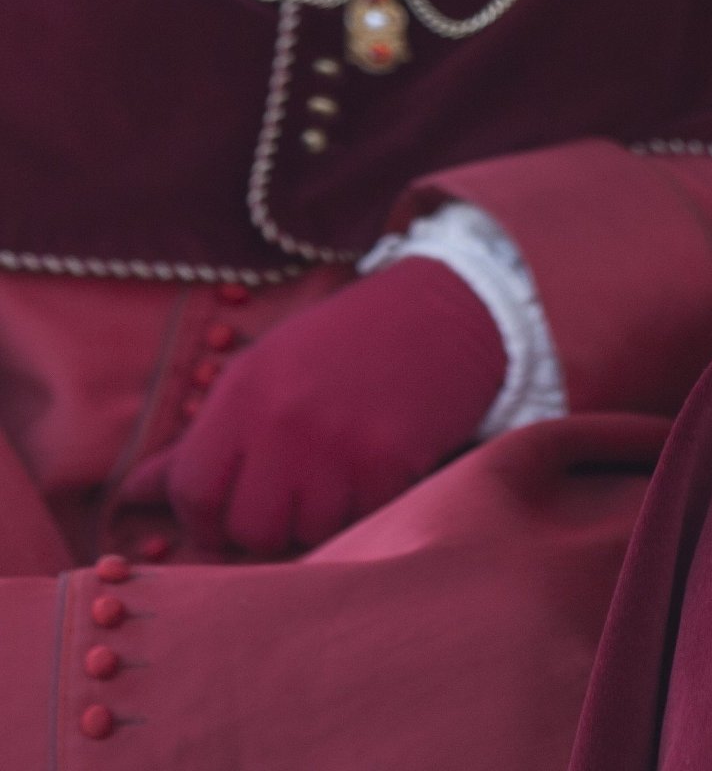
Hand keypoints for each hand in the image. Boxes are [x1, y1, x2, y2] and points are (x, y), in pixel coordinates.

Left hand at [119, 257, 504, 552]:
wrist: (445, 310)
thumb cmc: (346, 341)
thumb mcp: (264, 369)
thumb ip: (205, 435)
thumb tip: (133, 493)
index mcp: (244, 395)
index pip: (193, 491)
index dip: (201, 520)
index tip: (220, 523)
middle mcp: (286, 423)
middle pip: (249, 528)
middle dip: (264, 530)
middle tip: (286, 507)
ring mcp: (342, 446)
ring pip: (309, 532)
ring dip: (321, 521)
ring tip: (337, 483)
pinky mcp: (394, 463)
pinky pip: (364, 520)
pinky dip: (368, 509)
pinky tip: (377, 474)